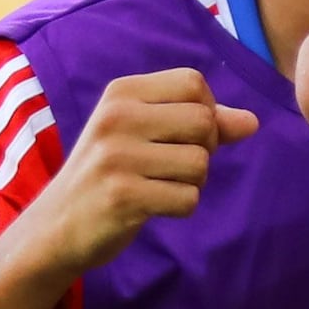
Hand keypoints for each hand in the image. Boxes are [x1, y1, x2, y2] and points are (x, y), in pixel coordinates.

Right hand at [11, 69, 256, 275]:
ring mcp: (117, 156)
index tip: (184, 135)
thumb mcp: (145, 136)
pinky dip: (179, 207)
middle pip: (204, 121)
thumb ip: (200, 124)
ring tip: (158, 186)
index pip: (193, 82)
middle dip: (205, 150)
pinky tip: (151, 207)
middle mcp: (117, 117)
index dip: (206, 111)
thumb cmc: (109, 175)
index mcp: (121, 93)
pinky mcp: (123, 195)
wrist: (56, 226)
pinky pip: (188, 199)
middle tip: (173, 166)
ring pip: (200, 163)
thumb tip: (252, 122)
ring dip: (192, 183)